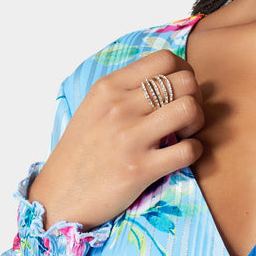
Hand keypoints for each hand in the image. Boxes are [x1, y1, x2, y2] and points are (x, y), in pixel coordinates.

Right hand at [27, 50, 203, 229]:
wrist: (58, 197)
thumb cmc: (81, 153)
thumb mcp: (94, 108)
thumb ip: (126, 90)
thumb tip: (166, 78)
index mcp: (108, 88)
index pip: (164, 58)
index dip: (184, 72)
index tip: (179, 92)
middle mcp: (118, 107)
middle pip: (185, 81)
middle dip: (195, 97)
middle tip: (185, 117)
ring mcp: (129, 138)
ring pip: (189, 109)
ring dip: (197, 122)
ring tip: (185, 134)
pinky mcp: (139, 169)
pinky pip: (189, 150)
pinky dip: (196, 151)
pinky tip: (183, 155)